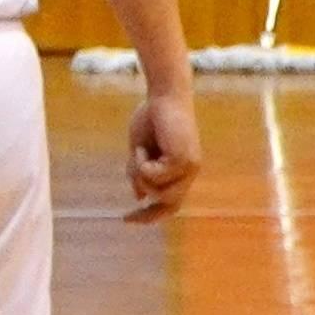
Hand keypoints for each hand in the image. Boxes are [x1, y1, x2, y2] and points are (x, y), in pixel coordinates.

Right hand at [123, 87, 201, 221]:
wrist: (164, 95)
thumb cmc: (152, 117)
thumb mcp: (140, 151)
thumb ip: (140, 173)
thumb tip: (140, 197)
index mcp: (181, 171)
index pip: (171, 203)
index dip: (151, 216)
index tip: (128, 220)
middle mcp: (189, 172)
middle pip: (168, 205)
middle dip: (147, 213)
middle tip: (125, 217)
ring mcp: (189, 168)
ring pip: (159, 192)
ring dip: (140, 176)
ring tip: (137, 153)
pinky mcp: (183, 161)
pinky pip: (154, 176)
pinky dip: (141, 163)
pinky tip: (142, 147)